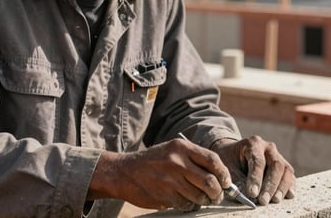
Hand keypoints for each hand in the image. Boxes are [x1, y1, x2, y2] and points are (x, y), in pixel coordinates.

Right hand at [88, 139, 231, 210]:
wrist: (125, 172)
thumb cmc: (153, 161)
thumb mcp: (172, 150)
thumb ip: (193, 159)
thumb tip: (219, 175)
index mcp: (181, 147)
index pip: (213, 160)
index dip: (224, 174)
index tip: (226, 182)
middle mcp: (178, 161)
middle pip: (211, 181)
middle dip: (217, 192)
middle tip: (216, 195)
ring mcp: (171, 179)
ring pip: (201, 196)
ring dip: (204, 200)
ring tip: (200, 197)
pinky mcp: (166, 195)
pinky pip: (187, 204)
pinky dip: (189, 204)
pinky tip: (183, 198)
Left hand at [211, 135, 295, 205]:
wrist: (234, 153)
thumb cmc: (231, 159)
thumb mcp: (229, 166)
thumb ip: (237, 179)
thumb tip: (247, 195)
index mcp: (253, 143)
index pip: (258, 161)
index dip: (256, 178)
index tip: (252, 193)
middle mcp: (268, 147)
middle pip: (276, 165)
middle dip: (270, 185)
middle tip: (263, 201)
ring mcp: (278, 156)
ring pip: (286, 171)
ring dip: (281, 187)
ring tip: (274, 200)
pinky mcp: (284, 166)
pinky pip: (290, 176)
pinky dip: (290, 186)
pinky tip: (288, 195)